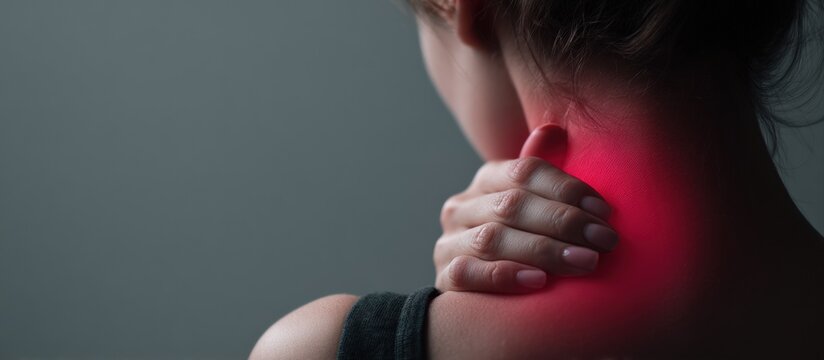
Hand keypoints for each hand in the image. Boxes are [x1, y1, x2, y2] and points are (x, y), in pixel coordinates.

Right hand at [434, 156, 615, 292]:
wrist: (487, 291)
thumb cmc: (524, 242)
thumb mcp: (537, 207)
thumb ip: (544, 175)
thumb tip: (553, 129)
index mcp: (486, 180)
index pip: (525, 172)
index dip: (566, 189)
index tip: (604, 212)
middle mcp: (461, 207)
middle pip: (512, 205)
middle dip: (564, 222)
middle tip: (604, 240)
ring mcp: (449, 242)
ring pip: (492, 239)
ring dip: (543, 250)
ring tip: (584, 262)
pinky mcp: (444, 277)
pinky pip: (468, 274)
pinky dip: (504, 275)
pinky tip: (539, 281)